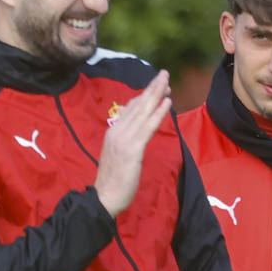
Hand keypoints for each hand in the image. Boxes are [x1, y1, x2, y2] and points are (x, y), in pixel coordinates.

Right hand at [94, 70, 172, 216]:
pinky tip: (167, 103)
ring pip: (143, 112)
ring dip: (156, 94)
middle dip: (151, 88)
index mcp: (113, 131)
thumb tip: (138, 131)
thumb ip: (127, 140)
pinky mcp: (132, 149)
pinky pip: (148, 127)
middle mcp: (117, 130)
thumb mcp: (119, 154)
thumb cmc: (114, 179)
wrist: (104, 196)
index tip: (157, 86)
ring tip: (167, 81)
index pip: (130, 108)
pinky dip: (158, 113)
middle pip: (137, 105)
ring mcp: (124, 139)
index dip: (144, 96)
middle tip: (164, 74)